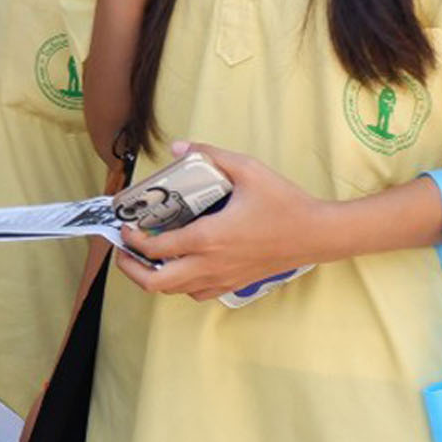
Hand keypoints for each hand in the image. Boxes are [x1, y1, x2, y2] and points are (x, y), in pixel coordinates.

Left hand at [114, 143, 327, 299]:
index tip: (125, 226)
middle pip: (157, 283)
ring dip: (154, 277)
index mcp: (208, 237)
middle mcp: (211, 264)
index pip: (157, 247)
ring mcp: (223, 279)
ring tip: (147, 258)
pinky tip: (181, 266)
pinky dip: (180, 285)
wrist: (317, 234)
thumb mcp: (247, 169)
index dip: (133, 240)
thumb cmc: (284, 202)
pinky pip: (197, 294)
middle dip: (131, 269)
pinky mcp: (235, 285)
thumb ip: (210, 154)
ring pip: (175, 292)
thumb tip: (178, 147)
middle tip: (124, 251)